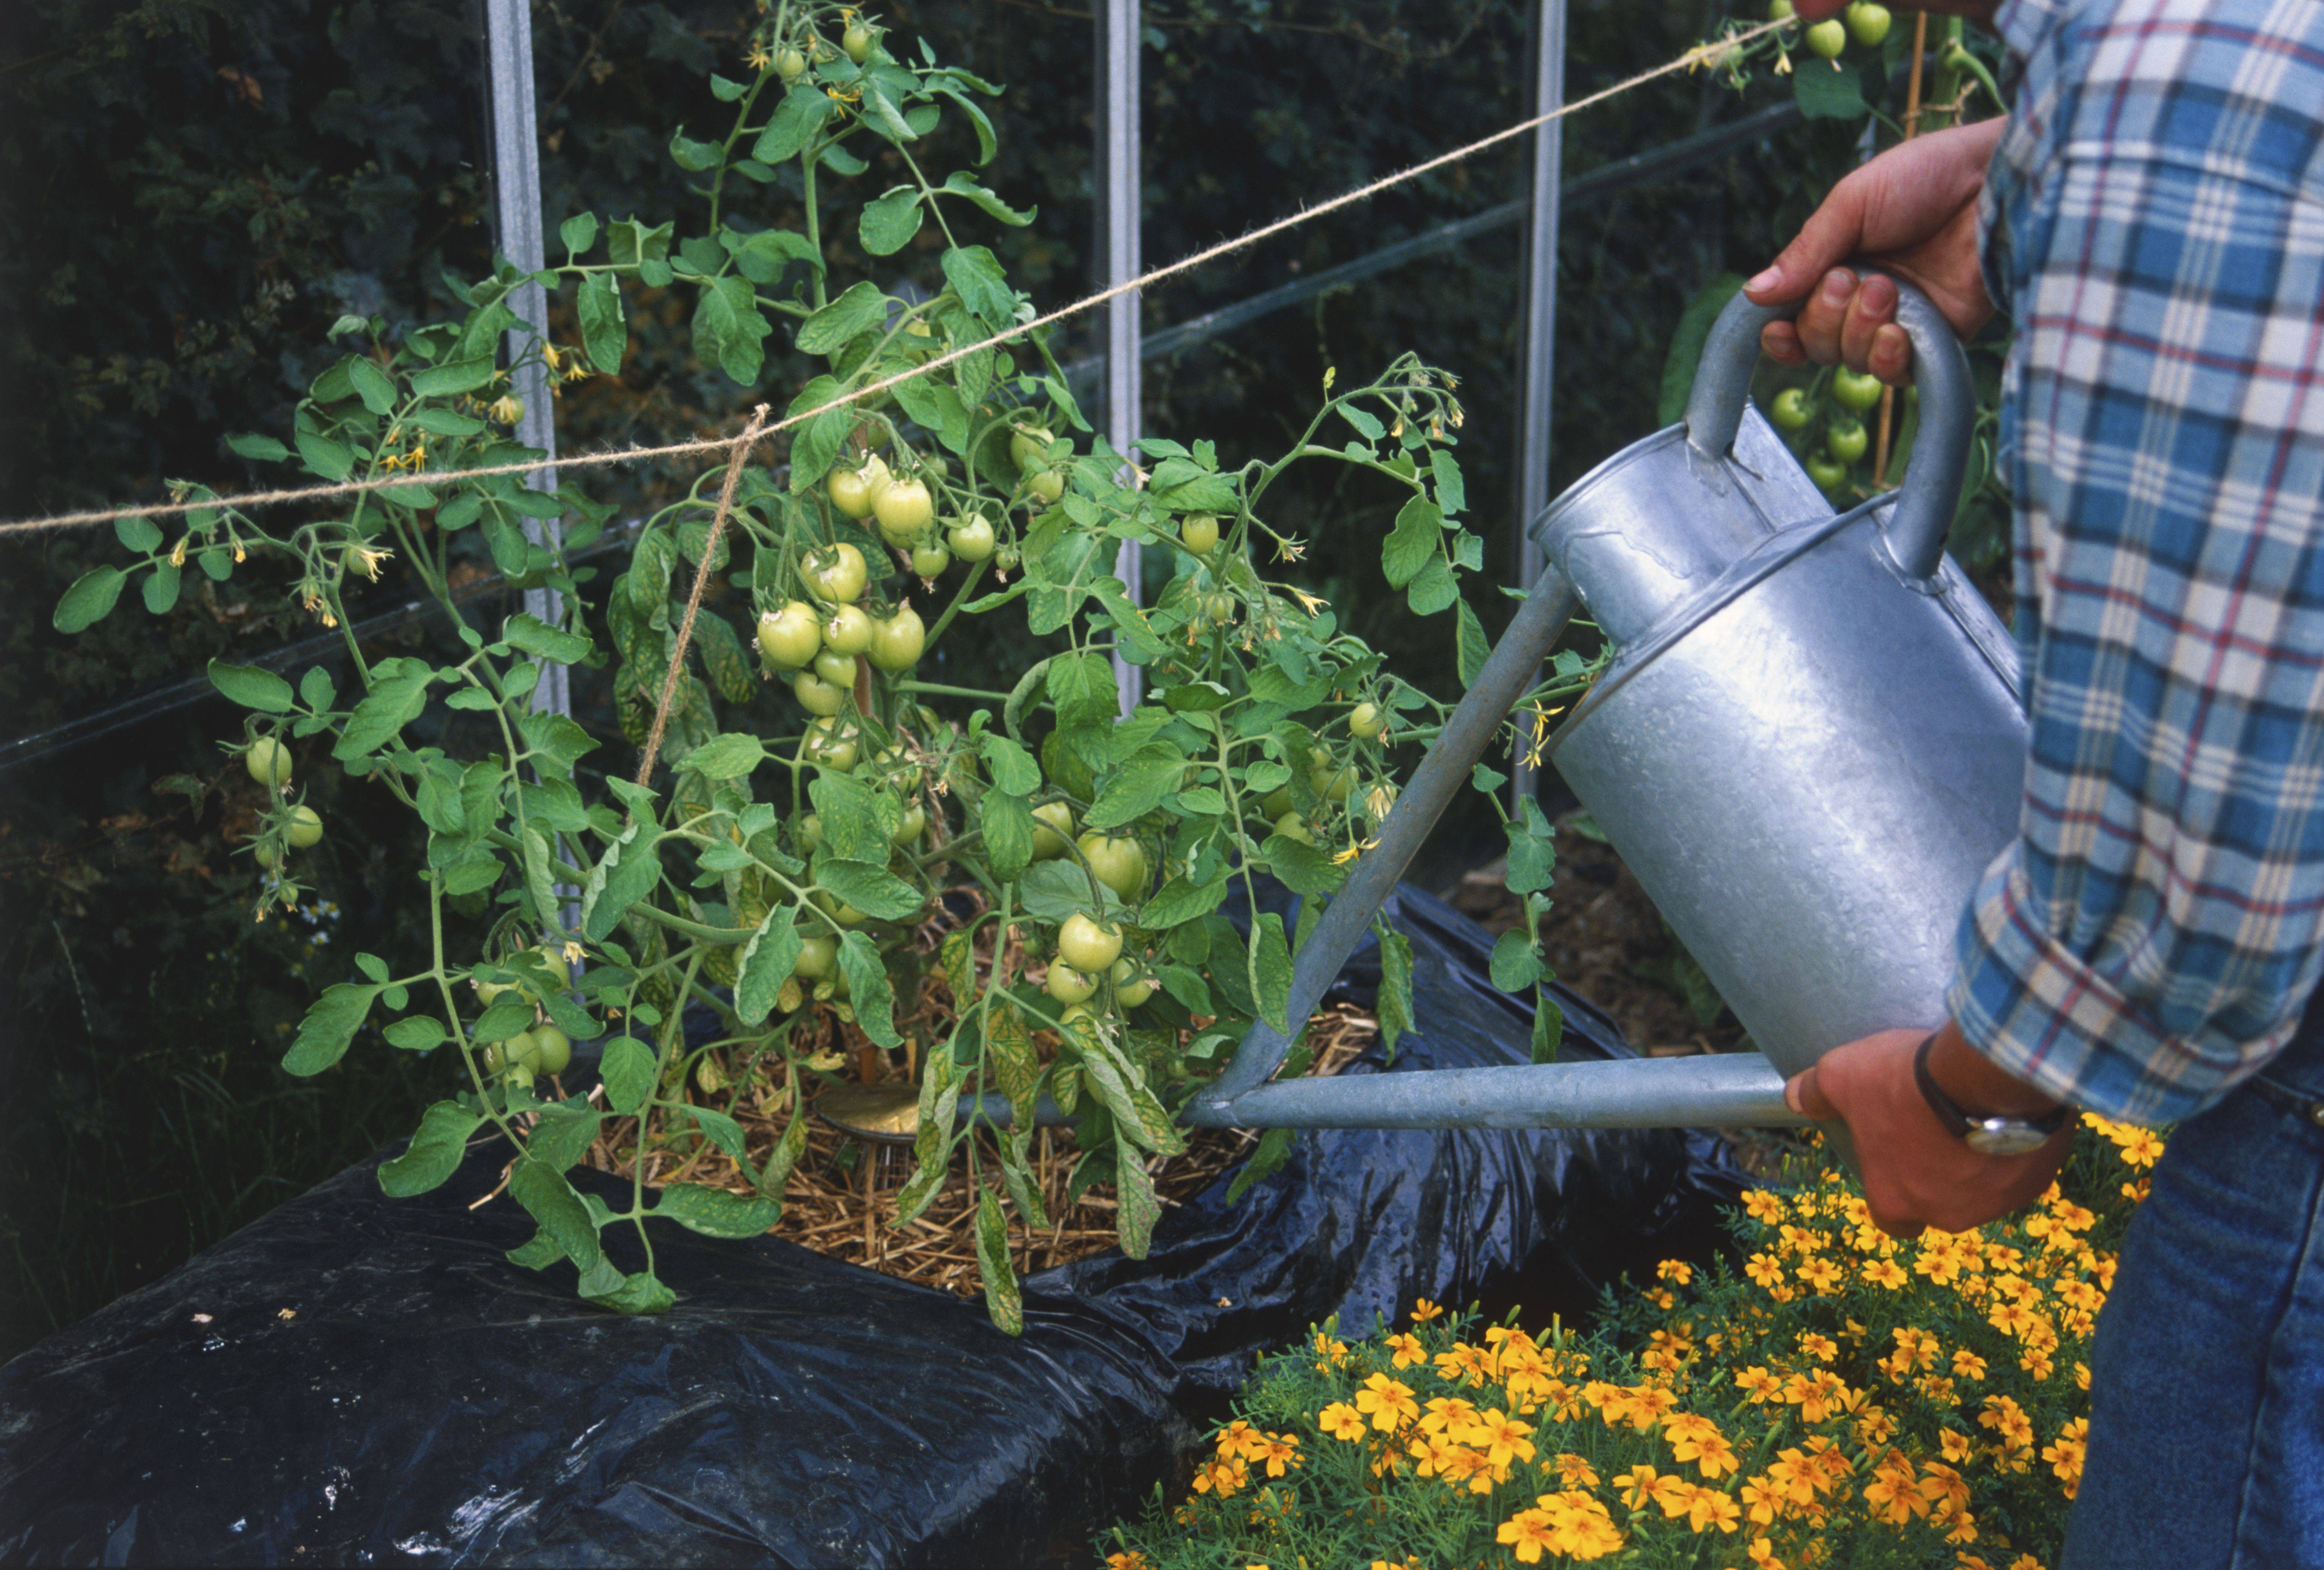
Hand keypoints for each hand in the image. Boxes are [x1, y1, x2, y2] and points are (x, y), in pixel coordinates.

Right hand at [1743, 118, 2005, 383]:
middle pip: (1817, 344)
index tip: (1777, 328)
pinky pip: (1896, 375)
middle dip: (1825, 317)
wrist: (1998, 181)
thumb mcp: (1853, 202)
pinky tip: (1899, 332)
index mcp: (1837, 265)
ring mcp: (1901, 321)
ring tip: (1889, 288)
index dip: (1781, 333)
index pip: (1793, 318)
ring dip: (1859, 330)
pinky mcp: (1938, 339)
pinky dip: (1889, 359)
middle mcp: (1864, 299)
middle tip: (1852, 278)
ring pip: (1852, 361)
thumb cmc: (1928, 175)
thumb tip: (1754, 293)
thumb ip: (1804, 252)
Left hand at [1784, 1022, 2071, 1236]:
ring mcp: (1996, 1202)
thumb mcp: (1842, 1075)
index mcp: (1897, 1202)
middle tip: (1935, 1129)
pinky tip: (2006, 1114)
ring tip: (1972, 1114)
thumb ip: (1816, 1091)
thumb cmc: (1904, 1083)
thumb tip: (1794, 1096)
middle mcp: (1947, 1215)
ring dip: (1977, 1161)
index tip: (1893, 1160)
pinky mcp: (2037, 1180)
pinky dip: (2014, 1148)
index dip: (1889, 1191)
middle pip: (1938, 1204)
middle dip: (1937, 1174)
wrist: (1984, 1076)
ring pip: (1983, 1189)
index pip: (1889, 1219)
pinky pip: (2022, 1169)